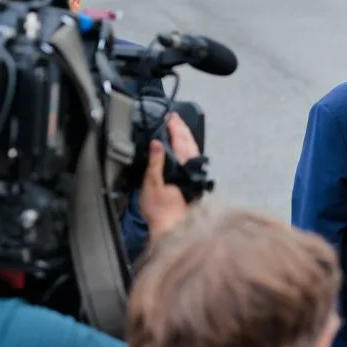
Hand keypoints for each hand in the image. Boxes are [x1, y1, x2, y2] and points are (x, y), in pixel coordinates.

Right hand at [140, 113, 197, 235]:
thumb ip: (156, 161)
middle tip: (174, 118)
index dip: (175, 127)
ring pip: (193, 151)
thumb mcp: (152, 183)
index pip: (180, 140)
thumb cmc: (161, 211)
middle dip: (181, 129)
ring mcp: (193, 177)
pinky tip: (183, 150)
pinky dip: (187, 150)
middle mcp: (191, 170)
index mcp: (182, 167)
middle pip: (189, 143)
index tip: (170, 117)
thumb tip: (157, 143)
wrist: (172, 229)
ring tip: (179, 129)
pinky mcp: (192, 184)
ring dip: (186, 138)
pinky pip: (192, 160)